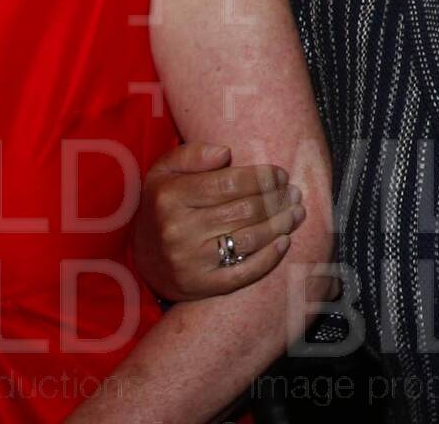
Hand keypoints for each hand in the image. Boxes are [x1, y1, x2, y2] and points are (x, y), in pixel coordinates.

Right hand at [131, 142, 304, 302]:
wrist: (142, 257)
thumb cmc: (164, 205)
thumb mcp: (166, 171)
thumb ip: (194, 154)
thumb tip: (225, 152)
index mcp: (171, 196)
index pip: (230, 183)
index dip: (262, 178)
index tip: (281, 175)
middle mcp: (177, 230)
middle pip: (244, 210)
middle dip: (276, 200)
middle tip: (294, 194)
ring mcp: (189, 261)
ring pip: (249, 239)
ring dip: (280, 225)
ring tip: (296, 213)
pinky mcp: (199, 285)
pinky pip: (243, 273)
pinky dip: (269, 258)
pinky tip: (284, 242)